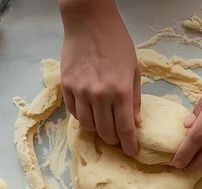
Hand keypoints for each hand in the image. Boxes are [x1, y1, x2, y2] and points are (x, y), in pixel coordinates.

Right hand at [59, 0, 140, 155]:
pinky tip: (89, 112)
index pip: (124, 128)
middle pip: (105, 132)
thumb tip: (134, 121)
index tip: (132, 152)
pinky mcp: (67, 86)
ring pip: (87, 125)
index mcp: (120, 91)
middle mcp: (100, 95)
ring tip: (103, 125)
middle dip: (113, 140)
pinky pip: (73, 112)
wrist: (89, 22)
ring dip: (97, 129)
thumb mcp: (134, 68)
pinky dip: (82, 116)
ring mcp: (81, 92)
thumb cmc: (116, 42)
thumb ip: (134, 97)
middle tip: (118, 138)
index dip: (129, 144)